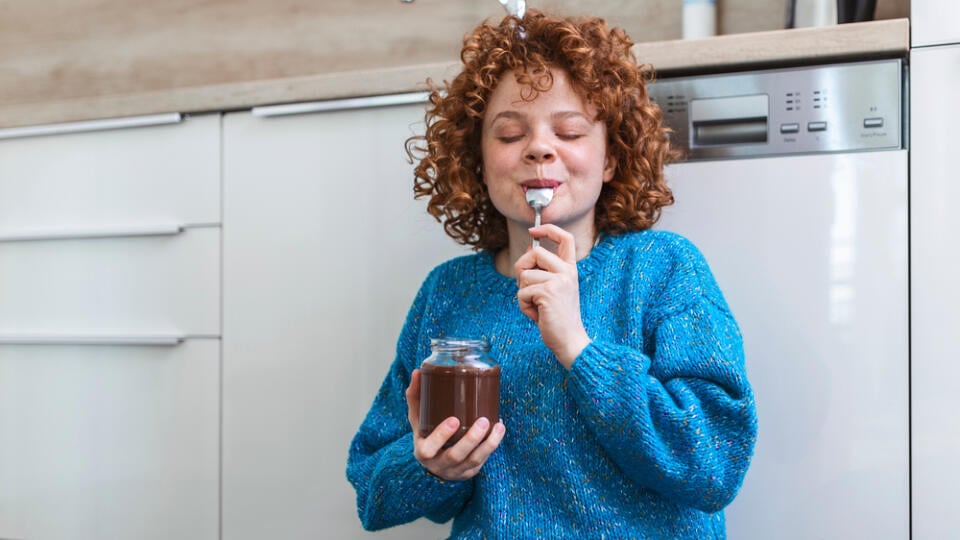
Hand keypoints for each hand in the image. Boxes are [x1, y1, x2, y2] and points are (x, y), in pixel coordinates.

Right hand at [405, 369, 505, 480]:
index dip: (441, 436)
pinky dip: (492, 445)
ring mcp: (456, 471)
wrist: (433, 463)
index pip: (430, 448)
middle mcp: (439, 465)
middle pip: (455, 456)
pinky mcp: (470, 472)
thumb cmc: (426, 435)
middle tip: (483, 420)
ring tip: (498, 425)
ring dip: (488, 444)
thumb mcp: (418, 419)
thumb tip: (418, 372)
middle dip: (471, 439)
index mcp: (423, 452)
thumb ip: (416, 397)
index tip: (454, 419)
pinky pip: (483, 460)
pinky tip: (499, 429)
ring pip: (474, 460)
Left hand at [514, 224, 590, 367]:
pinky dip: (524, 306)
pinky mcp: (548, 292)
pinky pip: (522, 292)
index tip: (534, 230)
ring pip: (524, 276)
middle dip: (522, 269)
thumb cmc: (558, 318)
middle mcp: (567, 272)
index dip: (548, 229)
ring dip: (523, 295)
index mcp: (570, 269)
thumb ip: (543, 272)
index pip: (565, 238)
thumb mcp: (554, 290)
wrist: (569, 341)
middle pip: (535, 253)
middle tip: (527, 288)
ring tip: (537, 307)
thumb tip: (526, 253)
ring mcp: (559, 281)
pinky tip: (537, 315)